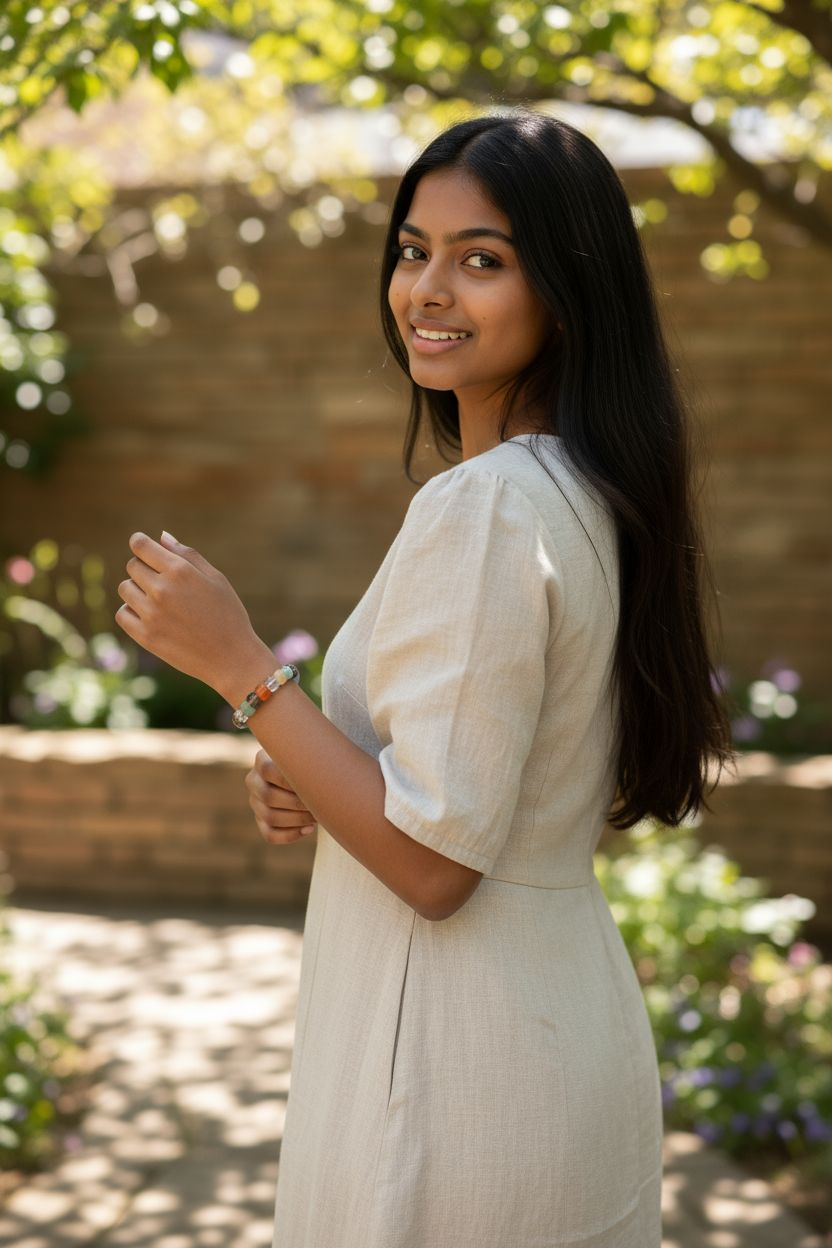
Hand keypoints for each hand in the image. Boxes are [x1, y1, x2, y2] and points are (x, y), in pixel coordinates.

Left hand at [114, 530, 263, 692]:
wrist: (232, 658)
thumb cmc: (228, 614)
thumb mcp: (216, 578)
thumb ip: (188, 555)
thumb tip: (162, 537)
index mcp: (180, 571)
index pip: (140, 545)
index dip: (139, 542)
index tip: (142, 547)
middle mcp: (162, 589)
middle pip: (132, 566)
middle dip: (144, 569)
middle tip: (164, 583)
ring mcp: (151, 614)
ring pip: (125, 588)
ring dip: (137, 590)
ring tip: (159, 601)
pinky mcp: (145, 636)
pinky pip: (122, 613)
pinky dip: (131, 611)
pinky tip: (150, 616)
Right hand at [246, 748, 317, 844]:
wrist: (311, 779)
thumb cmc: (312, 764)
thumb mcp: (309, 758)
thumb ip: (309, 762)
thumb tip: (320, 776)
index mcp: (262, 760)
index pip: (268, 770)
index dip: (289, 780)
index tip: (310, 784)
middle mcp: (254, 781)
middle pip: (269, 797)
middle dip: (297, 803)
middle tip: (318, 803)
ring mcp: (255, 802)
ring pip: (270, 817)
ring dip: (297, 820)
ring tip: (316, 816)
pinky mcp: (260, 821)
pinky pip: (270, 834)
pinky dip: (291, 835)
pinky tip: (309, 829)